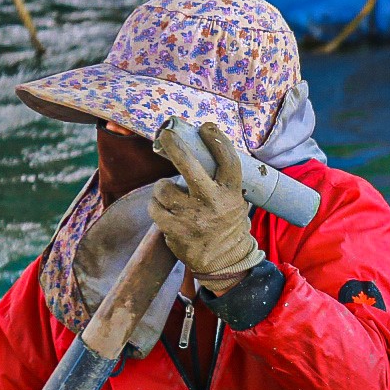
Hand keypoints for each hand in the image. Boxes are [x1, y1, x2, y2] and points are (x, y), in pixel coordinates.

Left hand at [150, 122, 263, 292]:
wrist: (224, 261)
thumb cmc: (225, 223)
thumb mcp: (234, 200)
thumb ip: (222, 180)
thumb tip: (202, 147)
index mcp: (230, 193)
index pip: (227, 160)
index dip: (217, 140)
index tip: (206, 127)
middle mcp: (213, 203)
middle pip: (190, 164)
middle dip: (176, 145)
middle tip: (167, 134)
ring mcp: (193, 217)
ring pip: (164, 188)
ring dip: (162, 188)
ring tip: (168, 194)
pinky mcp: (176, 231)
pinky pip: (155, 208)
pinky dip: (155, 206)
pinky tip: (162, 209)